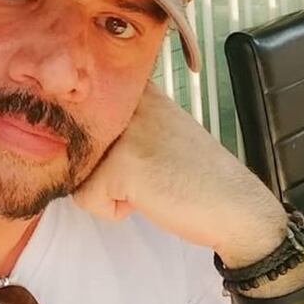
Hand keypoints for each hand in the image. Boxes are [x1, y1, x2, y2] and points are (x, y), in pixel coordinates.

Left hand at [74, 82, 285, 266]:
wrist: (238, 208)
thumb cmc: (195, 176)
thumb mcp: (159, 130)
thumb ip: (121, 123)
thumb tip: (65, 129)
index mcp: (138, 92)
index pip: (80, 111)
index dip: (93, 141)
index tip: (127, 154)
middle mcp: (128, 104)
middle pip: (71, 143)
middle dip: (98, 169)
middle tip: (144, 175)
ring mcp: (123, 134)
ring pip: (75, 170)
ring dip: (105, 190)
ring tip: (147, 187)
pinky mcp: (120, 167)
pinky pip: (86, 199)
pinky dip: (112, 211)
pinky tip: (147, 201)